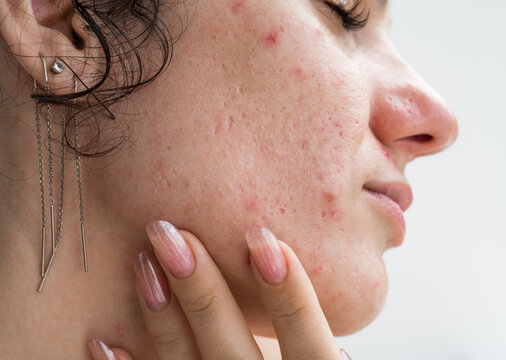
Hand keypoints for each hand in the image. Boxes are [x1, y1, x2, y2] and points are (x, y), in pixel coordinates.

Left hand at [87, 220, 351, 359]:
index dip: (289, 293)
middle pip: (231, 350)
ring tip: (143, 263)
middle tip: (173, 234)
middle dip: (202, 290)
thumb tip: (298, 277)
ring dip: (162, 319)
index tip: (263, 239)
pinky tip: (103, 341)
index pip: (307, 342)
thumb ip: (311, 343)